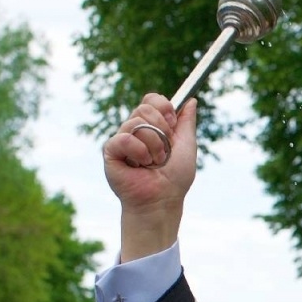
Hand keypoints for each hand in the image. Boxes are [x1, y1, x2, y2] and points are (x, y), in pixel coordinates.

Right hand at [102, 93, 198, 260]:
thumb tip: (191, 100)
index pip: (151, 100)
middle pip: (144, 107)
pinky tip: (141, 165)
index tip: (173, 123)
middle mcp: (135, 131)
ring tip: (154, 163)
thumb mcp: (187, 146)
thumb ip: (187, 123)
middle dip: (161, 129)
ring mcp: (122, 140)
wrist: (162, 201)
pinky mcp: (111, 152)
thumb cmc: (175, 179)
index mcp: (151, 126)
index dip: (163, 106)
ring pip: (136, 122)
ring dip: (154, 145)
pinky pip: (124, 138)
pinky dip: (139, 151)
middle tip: (164, 150)